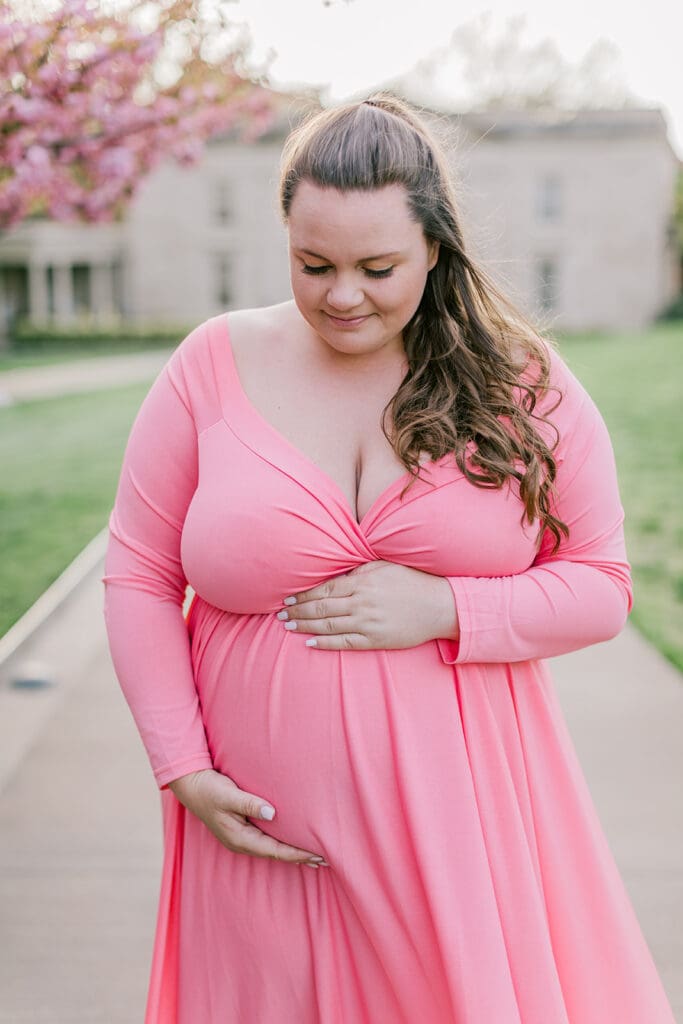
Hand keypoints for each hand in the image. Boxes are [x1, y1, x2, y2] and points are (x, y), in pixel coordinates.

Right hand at [167, 769, 328, 868]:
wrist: (191, 784)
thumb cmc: (209, 789)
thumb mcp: (229, 795)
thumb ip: (249, 804)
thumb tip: (272, 813)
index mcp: (240, 838)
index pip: (275, 850)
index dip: (297, 854)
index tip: (318, 855)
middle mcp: (242, 842)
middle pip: (276, 854)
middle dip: (299, 858)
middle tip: (325, 861)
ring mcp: (241, 837)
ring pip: (272, 849)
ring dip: (292, 852)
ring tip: (313, 856)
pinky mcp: (241, 828)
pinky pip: (267, 840)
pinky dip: (282, 843)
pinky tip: (291, 841)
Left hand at [277, 560, 458, 650]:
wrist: (441, 606)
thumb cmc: (413, 581)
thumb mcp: (385, 566)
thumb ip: (359, 569)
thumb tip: (337, 571)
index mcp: (362, 582)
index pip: (324, 589)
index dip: (303, 594)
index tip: (287, 597)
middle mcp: (361, 602)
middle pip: (321, 608)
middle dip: (297, 610)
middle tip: (279, 614)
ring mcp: (367, 623)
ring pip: (327, 625)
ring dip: (304, 626)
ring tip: (287, 625)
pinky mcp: (375, 640)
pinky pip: (344, 642)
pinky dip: (324, 642)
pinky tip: (309, 642)